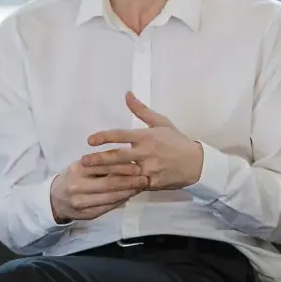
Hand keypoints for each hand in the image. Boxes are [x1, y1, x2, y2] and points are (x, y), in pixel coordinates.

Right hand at [50, 159, 146, 223]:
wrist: (54, 199)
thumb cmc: (73, 179)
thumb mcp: (81, 166)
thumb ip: (99, 165)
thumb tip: (126, 162)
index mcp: (78, 169)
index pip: (104, 166)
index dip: (123, 167)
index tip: (138, 166)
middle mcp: (78, 186)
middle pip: (109, 183)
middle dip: (130, 181)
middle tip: (144, 178)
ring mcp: (82, 202)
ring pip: (110, 197)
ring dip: (129, 192)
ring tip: (141, 187)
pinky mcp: (87, 214)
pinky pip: (108, 207)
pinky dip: (121, 201)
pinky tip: (130, 196)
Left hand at [79, 93, 205, 191]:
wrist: (197, 164)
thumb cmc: (177, 141)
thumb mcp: (161, 122)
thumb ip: (141, 110)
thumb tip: (127, 94)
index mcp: (147, 136)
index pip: (121, 135)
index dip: (104, 137)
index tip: (90, 140)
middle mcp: (147, 152)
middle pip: (119, 156)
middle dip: (99, 159)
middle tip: (83, 161)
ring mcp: (150, 169)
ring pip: (124, 172)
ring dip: (106, 174)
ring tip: (90, 175)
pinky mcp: (153, 182)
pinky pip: (133, 184)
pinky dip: (120, 186)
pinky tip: (107, 187)